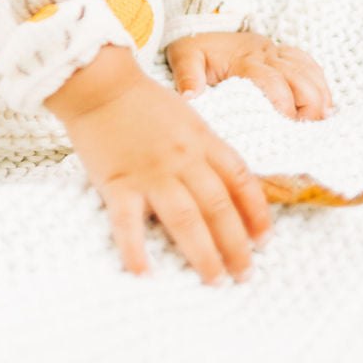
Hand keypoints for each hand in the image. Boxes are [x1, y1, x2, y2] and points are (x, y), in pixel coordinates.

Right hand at [46, 46, 272, 283]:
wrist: (98, 82)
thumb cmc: (141, 99)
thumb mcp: (187, 117)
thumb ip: (205, 149)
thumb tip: (226, 184)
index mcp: (203, 140)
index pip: (240, 180)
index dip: (257, 213)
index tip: (264, 240)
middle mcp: (184, 159)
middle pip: (219, 208)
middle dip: (236, 245)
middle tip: (244, 274)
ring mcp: (151, 172)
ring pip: (187, 220)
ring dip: (204, 254)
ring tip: (214, 280)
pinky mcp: (118, 182)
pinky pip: (128, 222)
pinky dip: (135, 250)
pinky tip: (143, 274)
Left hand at [166, 32, 332, 120]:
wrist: (199, 24)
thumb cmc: (193, 46)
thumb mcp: (184, 58)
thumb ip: (188, 77)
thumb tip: (192, 98)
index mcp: (243, 60)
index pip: (272, 82)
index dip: (283, 105)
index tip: (286, 126)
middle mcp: (265, 53)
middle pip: (299, 76)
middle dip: (309, 103)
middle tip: (308, 128)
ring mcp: (275, 51)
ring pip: (308, 69)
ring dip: (319, 94)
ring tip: (322, 119)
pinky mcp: (281, 51)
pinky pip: (308, 62)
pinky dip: (319, 81)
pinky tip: (323, 102)